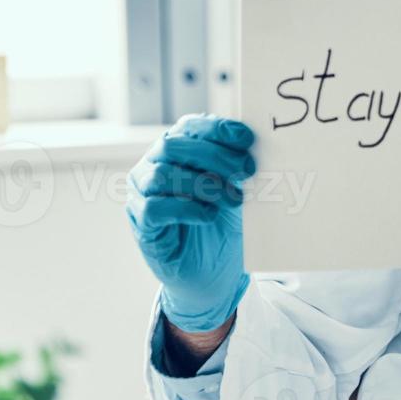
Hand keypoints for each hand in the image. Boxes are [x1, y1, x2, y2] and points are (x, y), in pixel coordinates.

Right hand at [126, 114, 255, 332]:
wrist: (213, 274)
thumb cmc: (224, 224)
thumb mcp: (238, 188)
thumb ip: (239, 165)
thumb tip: (259, 144)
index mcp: (179, 150)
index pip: (190, 126)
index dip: (218, 128)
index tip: (247, 139)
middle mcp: (154, 165)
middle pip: (173, 144)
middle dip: (215, 154)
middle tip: (247, 170)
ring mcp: (143, 193)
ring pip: (162, 174)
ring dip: (203, 184)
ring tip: (233, 199)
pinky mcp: (141, 223)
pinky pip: (155, 207)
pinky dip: (187, 208)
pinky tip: (208, 215)